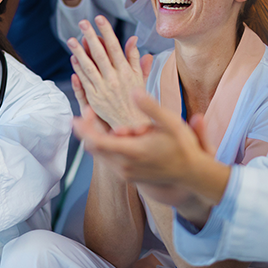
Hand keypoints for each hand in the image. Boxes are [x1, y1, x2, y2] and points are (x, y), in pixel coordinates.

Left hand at [65, 16, 149, 129]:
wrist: (131, 124)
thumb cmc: (137, 99)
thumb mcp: (140, 77)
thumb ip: (134, 57)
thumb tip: (133, 38)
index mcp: (126, 72)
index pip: (114, 47)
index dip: (106, 32)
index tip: (99, 19)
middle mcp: (114, 79)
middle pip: (100, 54)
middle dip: (91, 37)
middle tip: (83, 23)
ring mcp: (103, 89)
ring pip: (89, 67)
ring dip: (79, 52)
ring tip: (71, 39)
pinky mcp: (94, 98)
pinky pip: (84, 81)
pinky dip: (78, 69)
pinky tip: (73, 58)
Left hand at [71, 88, 211, 209]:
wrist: (191, 174)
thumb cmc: (183, 146)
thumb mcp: (171, 123)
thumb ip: (150, 107)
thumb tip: (133, 91)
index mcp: (133, 152)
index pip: (97, 142)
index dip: (84, 129)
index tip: (76, 116)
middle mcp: (124, 166)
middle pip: (93, 148)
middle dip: (86, 130)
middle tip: (88, 111)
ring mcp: (124, 173)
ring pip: (99, 155)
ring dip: (95, 139)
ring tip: (96, 119)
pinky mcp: (126, 176)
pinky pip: (107, 161)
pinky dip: (104, 147)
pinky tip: (111, 134)